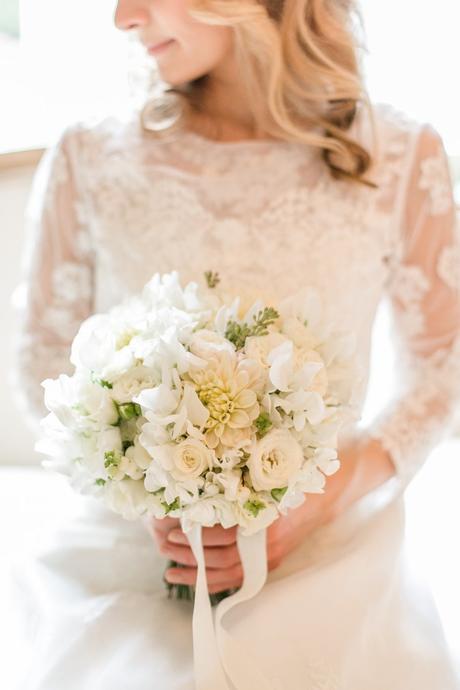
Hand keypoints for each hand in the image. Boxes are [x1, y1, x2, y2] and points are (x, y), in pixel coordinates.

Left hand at [149, 494, 336, 593]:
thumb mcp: (271, 477)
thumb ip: (243, 483)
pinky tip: (195, 580)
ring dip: (197, 572)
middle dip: (189, 555)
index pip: (224, 534)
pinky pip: (238, 580)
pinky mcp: (269, 564)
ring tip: (170, 568)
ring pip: (227, 573)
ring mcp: (270, 557)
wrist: (328, 495)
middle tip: (164, 546)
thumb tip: (201, 481)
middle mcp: (268, 544)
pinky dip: (214, 582)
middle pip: (221, 558)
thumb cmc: (296, 479)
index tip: (173, 529)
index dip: (197, 534)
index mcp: (266, 521)